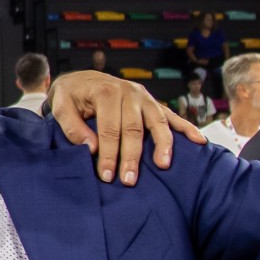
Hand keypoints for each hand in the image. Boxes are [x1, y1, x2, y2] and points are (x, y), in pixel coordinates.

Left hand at [47, 71, 205, 185]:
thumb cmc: (70, 96)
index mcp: (105, 92)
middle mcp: (129, 92)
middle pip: (134, 128)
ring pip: (157, 122)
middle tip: (129, 180)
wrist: (82, 79)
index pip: (109, 128)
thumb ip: (72, 126)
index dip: (109, 153)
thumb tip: (91, 148)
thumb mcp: (61, 106)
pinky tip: (199, 141)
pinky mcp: (153, 103)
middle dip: (132, 156)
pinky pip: (172, 116)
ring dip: (162, 145)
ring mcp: (144, 97)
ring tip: (163, 166)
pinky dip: (187, 128)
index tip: (107, 175)